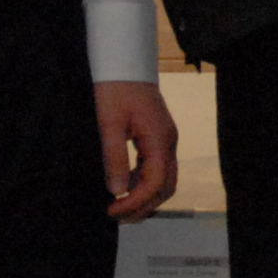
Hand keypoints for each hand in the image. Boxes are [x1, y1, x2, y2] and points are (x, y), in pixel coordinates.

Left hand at [98, 80, 178, 221]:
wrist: (124, 61)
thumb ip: (115, 157)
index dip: (136, 202)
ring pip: (164, 179)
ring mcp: (165, 139)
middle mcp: (168, 142)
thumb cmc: (115, 87)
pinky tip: (124, 185)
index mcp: (159, 139)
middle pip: (166, 186)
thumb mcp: (109, 122)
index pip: (156, 183)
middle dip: (144, 206)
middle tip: (117, 216)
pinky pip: (157, 168)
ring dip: (145, 197)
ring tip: (120, 207)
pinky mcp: (158, 136)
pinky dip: (143, 183)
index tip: (113, 210)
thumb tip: (117, 190)